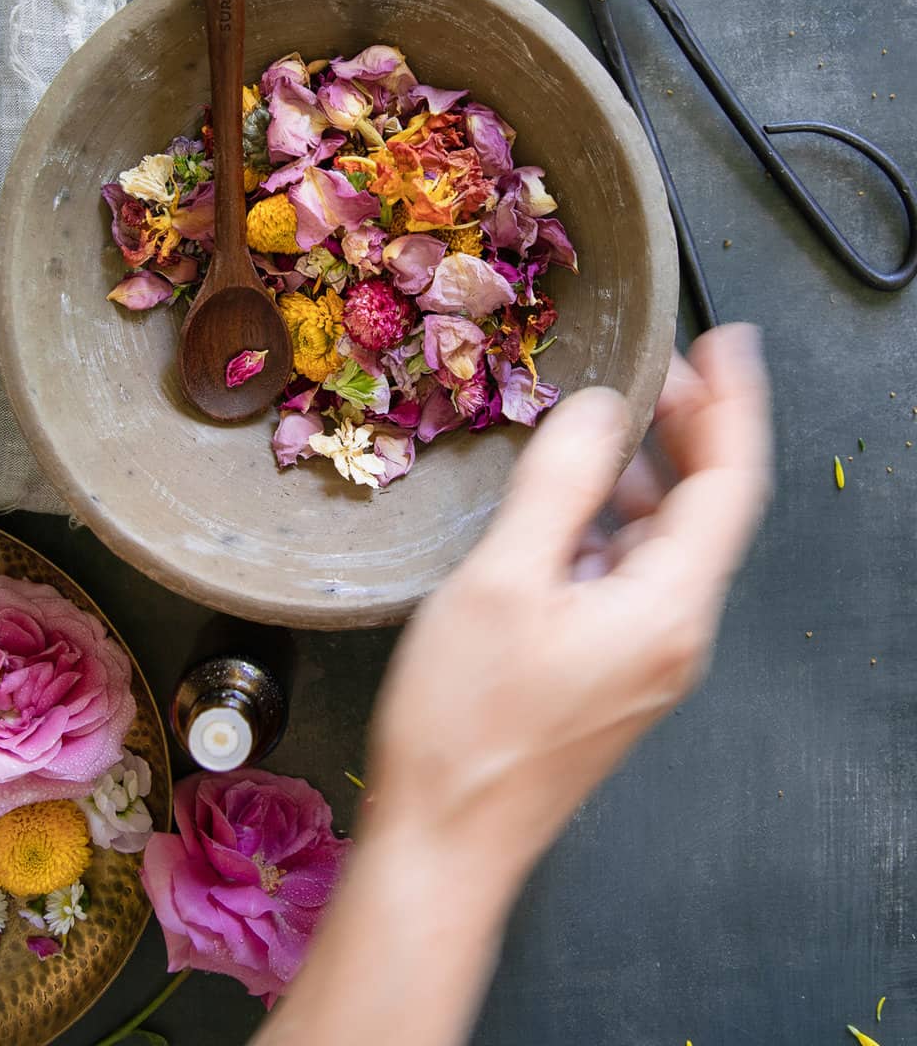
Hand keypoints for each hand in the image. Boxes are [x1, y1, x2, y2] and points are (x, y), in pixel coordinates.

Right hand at [367, 323, 770, 901]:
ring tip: (616, 417)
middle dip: (694, 427)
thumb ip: (558, 485)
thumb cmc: (466, 725)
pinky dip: (618, 520)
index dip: (736, 402)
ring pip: (670, 541)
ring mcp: (646, 657)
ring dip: (652, 471)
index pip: (732, 483)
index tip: (727, 341)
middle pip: (709, 509)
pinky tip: (575, 502)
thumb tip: (597, 410)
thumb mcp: (502, 582)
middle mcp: (674, 631)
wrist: (447, 843)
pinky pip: (635, 575)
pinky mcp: (611, 671)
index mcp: (668, 606)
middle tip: (663, 364)